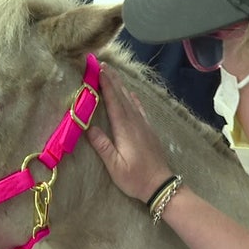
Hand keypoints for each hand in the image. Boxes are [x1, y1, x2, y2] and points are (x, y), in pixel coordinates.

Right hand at [87, 65, 173, 202]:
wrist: (160, 184)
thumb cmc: (135, 178)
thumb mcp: (115, 166)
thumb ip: (103, 146)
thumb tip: (88, 127)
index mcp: (124, 129)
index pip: (113, 102)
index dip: (106, 84)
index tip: (98, 70)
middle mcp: (135, 122)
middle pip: (121, 96)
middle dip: (112, 79)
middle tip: (101, 64)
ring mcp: (143, 125)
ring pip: (130, 100)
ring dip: (121, 86)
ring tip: (112, 73)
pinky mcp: (148, 130)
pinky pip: (139, 108)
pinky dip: (133, 98)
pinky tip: (130, 93)